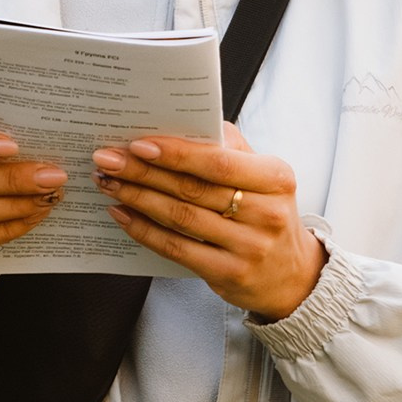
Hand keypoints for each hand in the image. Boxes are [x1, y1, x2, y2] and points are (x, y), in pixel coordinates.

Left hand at [93, 125, 325, 320]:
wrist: (293, 276)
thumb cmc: (268, 215)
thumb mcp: (265, 178)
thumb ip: (230, 150)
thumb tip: (182, 126)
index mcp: (275, 178)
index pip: (219, 162)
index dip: (176, 153)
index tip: (138, 143)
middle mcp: (266, 213)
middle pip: (193, 188)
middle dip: (143, 171)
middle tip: (108, 159)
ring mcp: (248, 247)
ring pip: (181, 218)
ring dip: (138, 197)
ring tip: (109, 182)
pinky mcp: (229, 274)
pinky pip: (177, 249)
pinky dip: (144, 230)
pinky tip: (123, 215)